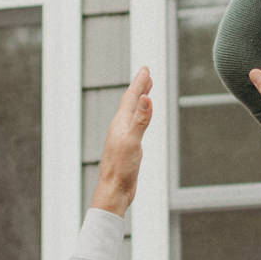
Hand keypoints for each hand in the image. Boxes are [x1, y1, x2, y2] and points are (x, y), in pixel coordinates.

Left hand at [91, 66, 153, 215]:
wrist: (114, 190)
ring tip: (145, 92)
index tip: (146, 69)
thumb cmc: (121, 168)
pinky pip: (134, 125)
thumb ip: (140, 119)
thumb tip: (146, 97)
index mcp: (120, 123)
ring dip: (139, 100)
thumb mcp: (133, 141)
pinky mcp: (127, 147)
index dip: (139, 83)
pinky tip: (140, 120)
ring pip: (132, 113)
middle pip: (130, 102)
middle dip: (139, 87)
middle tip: (146, 74)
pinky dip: (140, 116)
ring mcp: (123, 137)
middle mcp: (120, 127)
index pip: (132, 98)